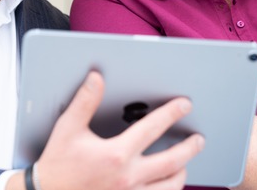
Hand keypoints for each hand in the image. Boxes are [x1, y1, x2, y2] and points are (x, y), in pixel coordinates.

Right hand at [33, 70, 203, 189]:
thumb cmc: (58, 165)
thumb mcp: (68, 129)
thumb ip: (85, 102)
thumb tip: (96, 78)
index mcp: (117, 154)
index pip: (153, 128)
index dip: (171, 113)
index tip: (184, 105)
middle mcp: (128, 177)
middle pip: (171, 162)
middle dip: (189, 148)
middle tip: (198, 139)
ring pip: (169, 187)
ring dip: (181, 173)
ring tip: (185, 164)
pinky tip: (166, 185)